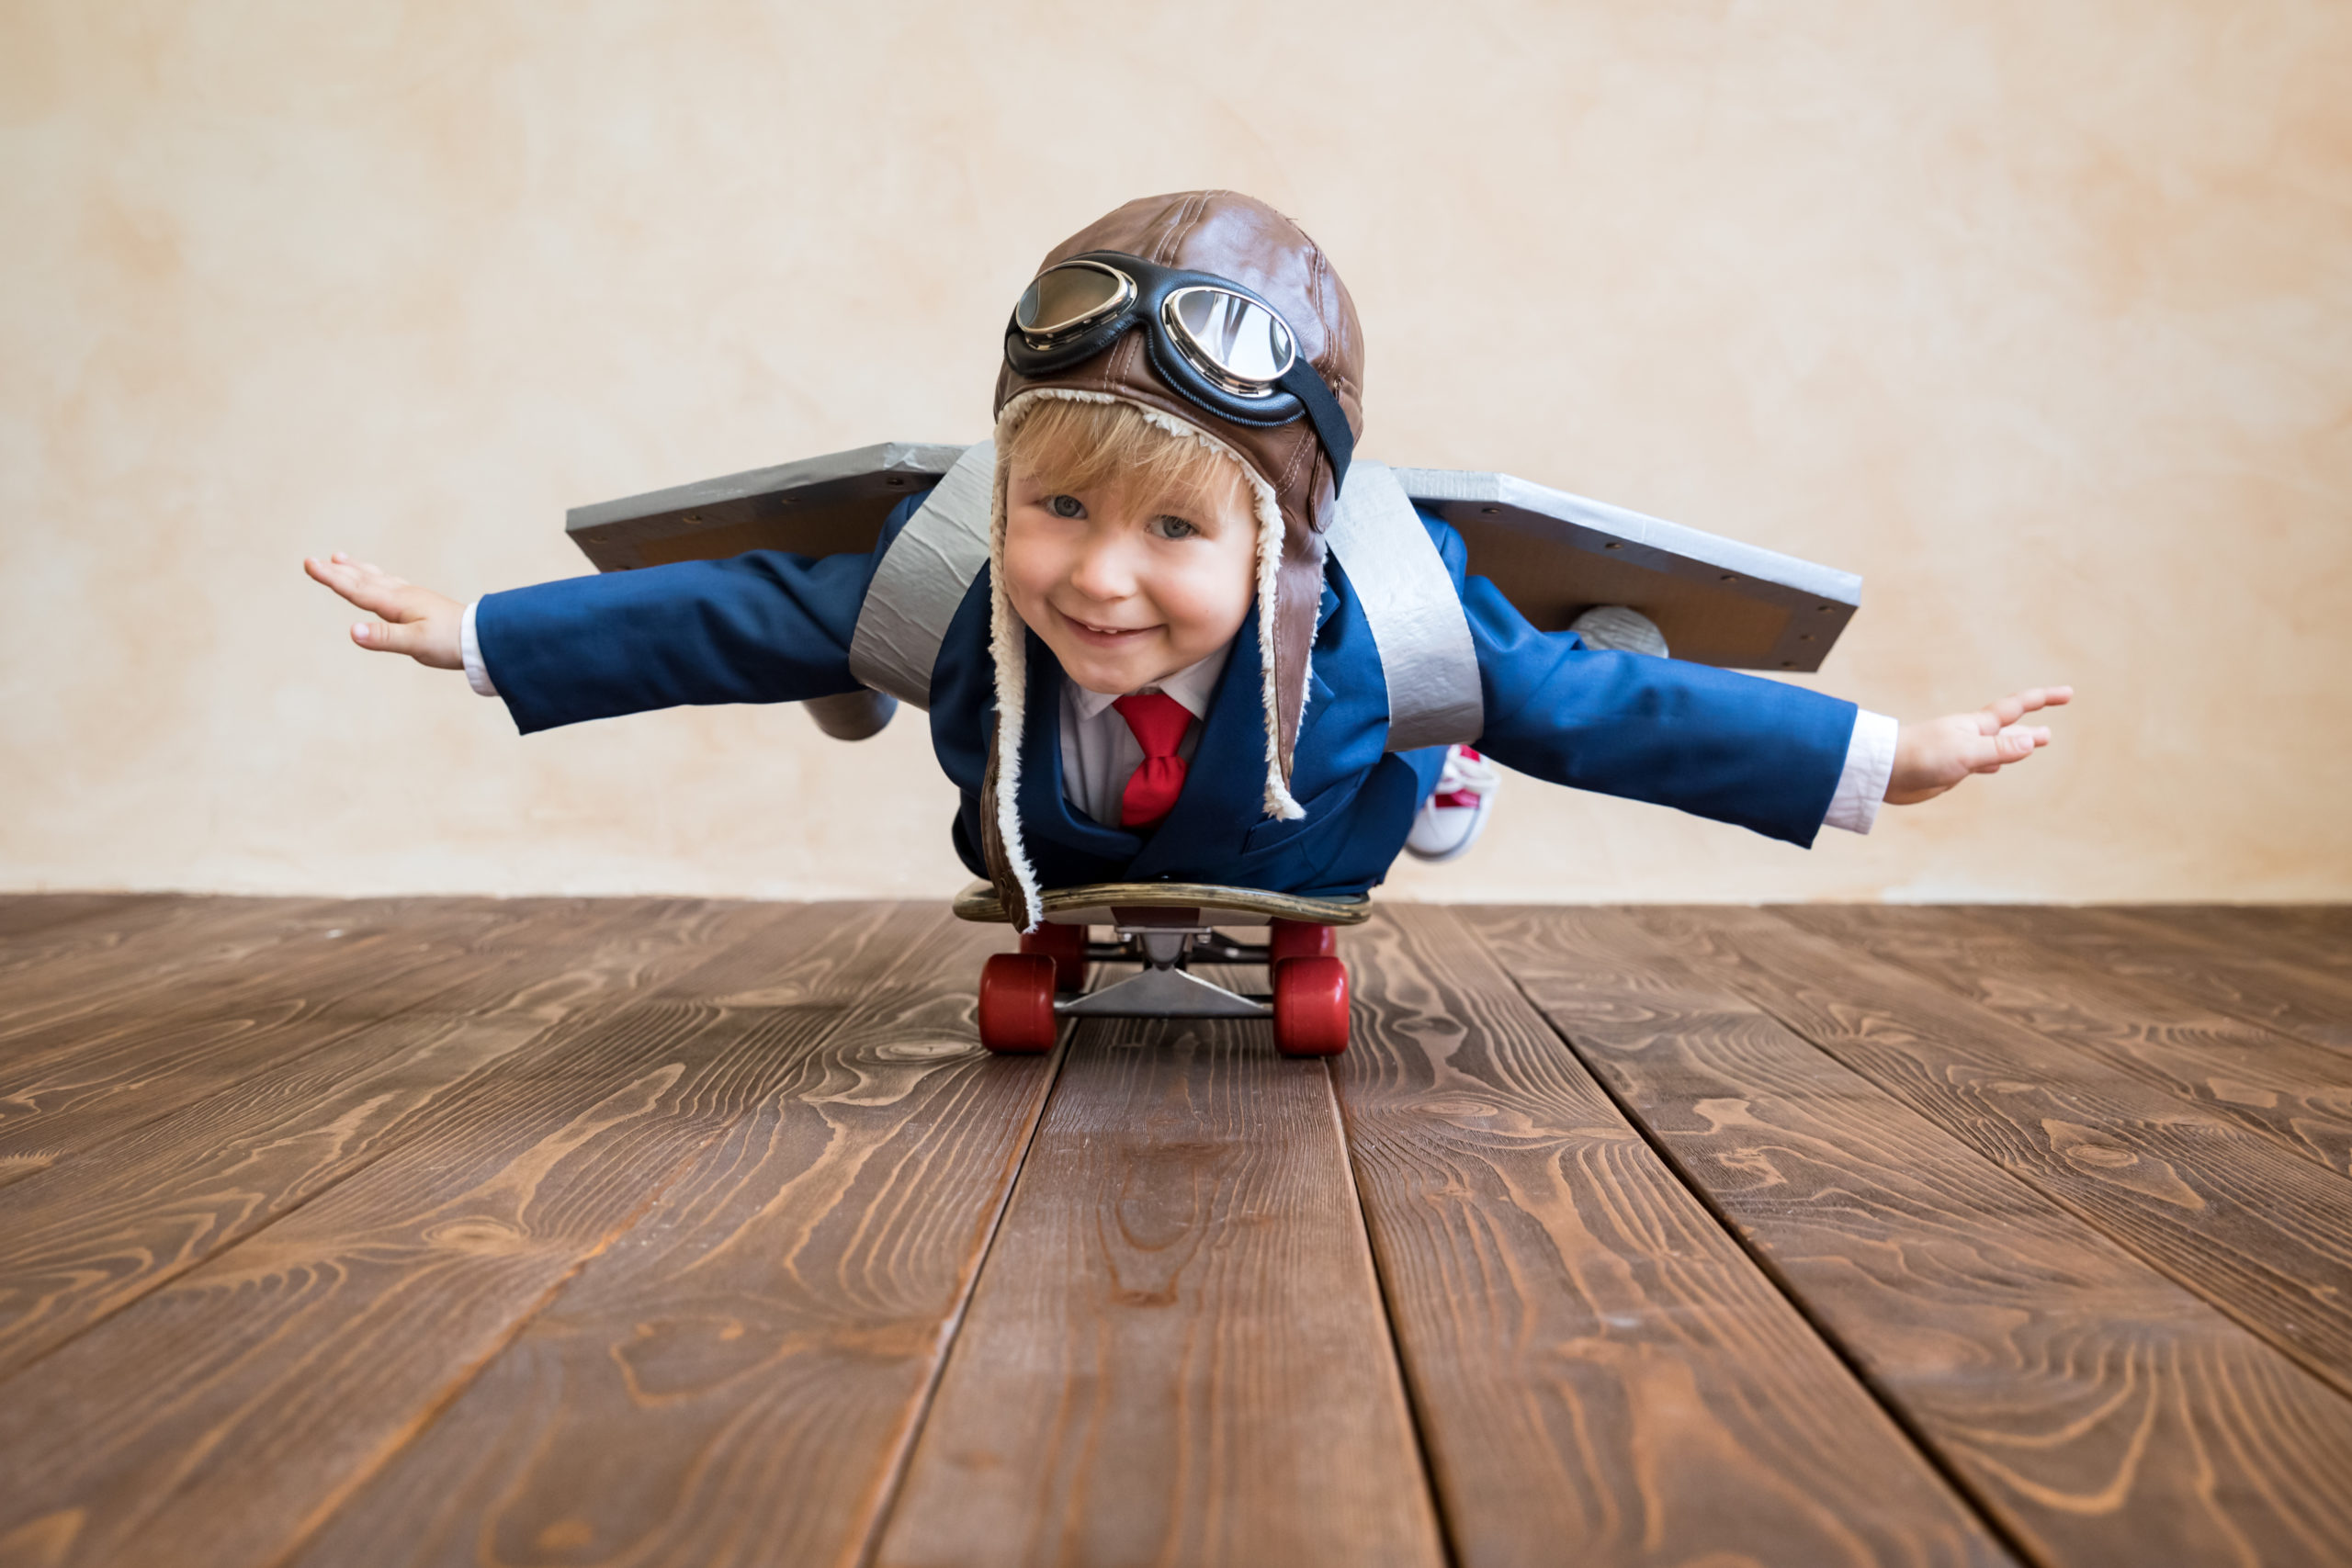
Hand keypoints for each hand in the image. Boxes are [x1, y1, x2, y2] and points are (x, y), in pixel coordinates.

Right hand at [303, 553, 463, 669]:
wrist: (483, 639)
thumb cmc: (451, 643)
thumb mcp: (416, 644)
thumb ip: (384, 638)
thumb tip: (352, 631)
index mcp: (396, 603)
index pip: (356, 588)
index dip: (331, 578)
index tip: (310, 564)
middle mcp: (401, 594)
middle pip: (362, 579)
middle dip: (336, 571)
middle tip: (312, 560)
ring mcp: (411, 596)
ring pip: (376, 578)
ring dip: (355, 569)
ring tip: (339, 558)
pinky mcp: (420, 603)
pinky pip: (389, 584)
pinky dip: (375, 577)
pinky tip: (377, 578)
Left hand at [1886, 685, 2071, 805]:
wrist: (1883, 771)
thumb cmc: (1921, 756)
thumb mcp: (1967, 752)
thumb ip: (1999, 748)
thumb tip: (2033, 739)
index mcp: (1976, 725)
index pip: (2017, 707)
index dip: (2043, 699)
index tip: (2068, 693)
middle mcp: (1971, 735)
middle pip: (2009, 726)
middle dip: (2033, 723)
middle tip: (2053, 725)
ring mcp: (1960, 751)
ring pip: (1997, 745)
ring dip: (2016, 743)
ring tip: (2035, 741)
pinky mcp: (1950, 769)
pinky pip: (1981, 764)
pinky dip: (1994, 763)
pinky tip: (1995, 767)